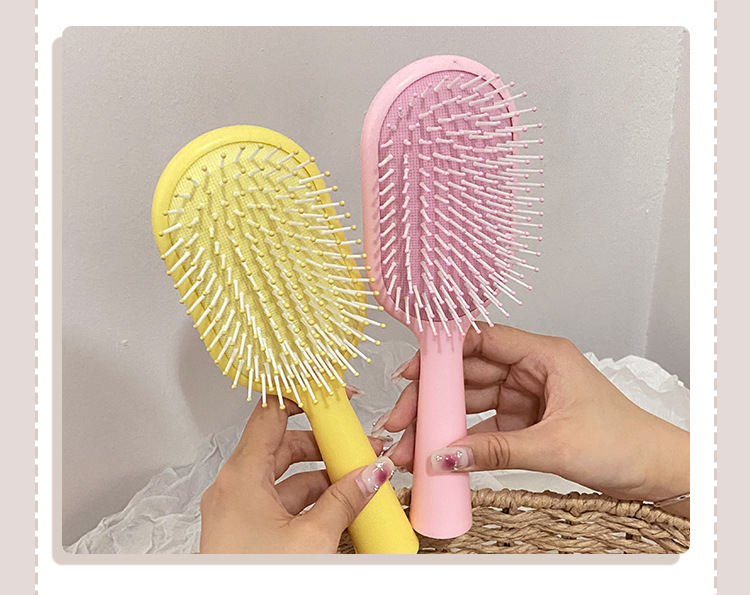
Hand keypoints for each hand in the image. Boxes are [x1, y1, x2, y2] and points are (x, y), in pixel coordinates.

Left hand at [199, 398, 395, 552]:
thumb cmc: (256, 580)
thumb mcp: (313, 538)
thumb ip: (346, 499)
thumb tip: (371, 473)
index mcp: (241, 475)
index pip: (269, 413)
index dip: (301, 398)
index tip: (329, 394)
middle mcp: (233, 486)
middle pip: (281, 444)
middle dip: (322, 444)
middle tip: (355, 446)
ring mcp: (236, 508)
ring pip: (282, 474)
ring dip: (319, 473)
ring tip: (354, 478)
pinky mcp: (243, 528)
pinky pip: (277, 499)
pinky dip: (307, 497)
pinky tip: (337, 505)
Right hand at [382, 323, 688, 517]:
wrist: (655, 472)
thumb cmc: (625, 442)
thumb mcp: (554, 445)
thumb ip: (496, 452)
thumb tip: (446, 455)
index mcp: (544, 355)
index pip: (482, 340)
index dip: (443, 354)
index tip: (411, 371)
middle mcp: (531, 370)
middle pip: (468, 374)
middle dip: (433, 398)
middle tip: (402, 421)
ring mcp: (526, 397)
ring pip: (472, 402)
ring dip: (442, 423)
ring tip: (412, 445)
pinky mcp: (525, 423)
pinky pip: (484, 427)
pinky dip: (463, 441)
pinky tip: (441, 454)